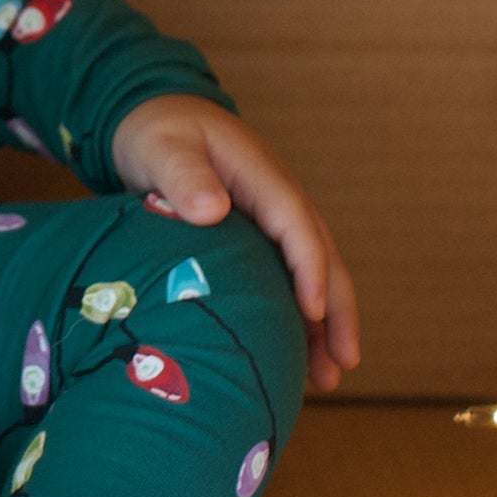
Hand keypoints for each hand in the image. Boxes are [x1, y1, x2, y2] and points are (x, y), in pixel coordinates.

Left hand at [109, 95, 360, 393]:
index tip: (312, 311)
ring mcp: (271, 220)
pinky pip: (285, 279)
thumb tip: (213, 211)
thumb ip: (183, 175)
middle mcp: (279, 200)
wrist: (153, 117)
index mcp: (263, 177)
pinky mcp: (257, 238)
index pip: (297, 226)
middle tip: (344, 363)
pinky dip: (294, 316)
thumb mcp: (163, 147)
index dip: (309, 268)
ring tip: (328, 379)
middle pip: (321, 257)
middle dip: (336, 311)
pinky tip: (293, 356)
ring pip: (310, 275)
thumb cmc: (158, 132)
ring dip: (322, 325)